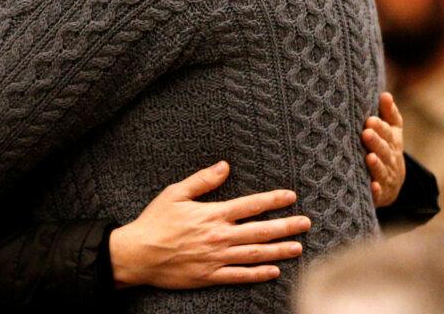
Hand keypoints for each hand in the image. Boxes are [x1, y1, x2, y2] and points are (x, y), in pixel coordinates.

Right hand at [109, 161, 309, 288]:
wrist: (138, 254)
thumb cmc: (155, 221)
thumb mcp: (175, 193)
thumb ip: (202, 180)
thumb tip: (224, 166)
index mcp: (213, 214)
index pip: (250, 205)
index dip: (272, 200)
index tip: (290, 197)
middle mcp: (219, 236)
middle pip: (260, 231)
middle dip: (286, 226)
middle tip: (305, 223)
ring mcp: (216, 258)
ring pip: (255, 254)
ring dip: (279, 250)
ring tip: (298, 247)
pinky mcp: (210, 276)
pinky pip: (240, 275)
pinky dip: (258, 274)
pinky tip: (273, 271)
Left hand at [363, 92, 404, 206]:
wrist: (393, 185)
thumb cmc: (387, 150)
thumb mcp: (392, 133)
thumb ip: (389, 114)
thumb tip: (385, 94)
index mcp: (393, 143)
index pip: (389, 134)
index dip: (381, 127)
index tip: (370, 120)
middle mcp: (392, 160)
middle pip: (385, 151)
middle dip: (376, 142)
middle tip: (366, 132)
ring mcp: (387, 178)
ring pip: (383, 171)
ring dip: (376, 164)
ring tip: (369, 157)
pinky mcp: (381, 195)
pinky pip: (379, 193)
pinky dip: (376, 190)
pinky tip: (372, 186)